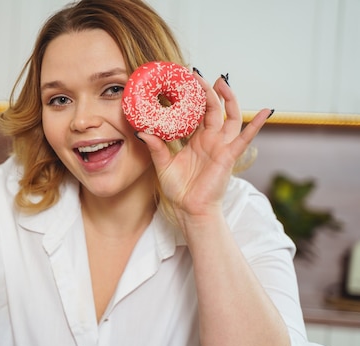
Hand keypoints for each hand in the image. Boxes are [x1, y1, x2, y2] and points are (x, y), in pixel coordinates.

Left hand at [137, 72, 271, 221]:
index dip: (190, 98)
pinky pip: (245, 138)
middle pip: (212, 109)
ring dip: (228, 98)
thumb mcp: (163, 165)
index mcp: (194, 140)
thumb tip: (141, 131)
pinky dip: (257, 124)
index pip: (194, 113)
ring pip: (229, 116)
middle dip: (207, 91)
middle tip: (196, 75)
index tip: (181, 81)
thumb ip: (156, 147)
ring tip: (222, 82)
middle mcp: (209, 139)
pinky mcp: (229, 155)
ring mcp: (221, 146)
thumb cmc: (179, 189)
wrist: (190, 209)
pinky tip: (266, 111)